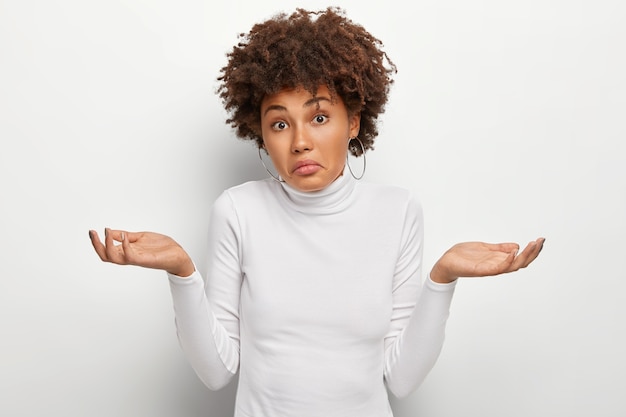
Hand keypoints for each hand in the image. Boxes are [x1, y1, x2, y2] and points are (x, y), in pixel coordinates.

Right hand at [88, 228, 194, 276]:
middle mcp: (128, 256)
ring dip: (107, 245)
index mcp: (126, 251)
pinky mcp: (144, 260)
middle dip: (96, 245)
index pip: (106, 250)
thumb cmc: (160, 247)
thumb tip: (109, 231)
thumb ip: (125, 236)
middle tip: (93, 233)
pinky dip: (124, 246)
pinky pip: (130, 256)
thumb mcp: (140, 237)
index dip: (96, 242)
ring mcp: (136, 259)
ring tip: (106, 232)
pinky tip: (124, 236)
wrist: (177, 254)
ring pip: (113, 258)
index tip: (91, 231)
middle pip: (105, 256)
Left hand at [430, 237, 544, 282]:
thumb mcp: (485, 248)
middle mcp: (497, 266)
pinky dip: (508, 260)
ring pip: (513, 266)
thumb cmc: (464, 256)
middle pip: (521, 263)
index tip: (541, 240)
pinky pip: (498, 268)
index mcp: (499, 260)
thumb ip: (500, 248)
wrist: (447, 261)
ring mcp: (490, 269)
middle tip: (541, 241)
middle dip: (533, 253)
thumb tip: (517, 245)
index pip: (521, 258)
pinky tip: (514, 251)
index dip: (532, 251)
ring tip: (532, 244)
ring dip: (525, 256)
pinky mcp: (482, 270)